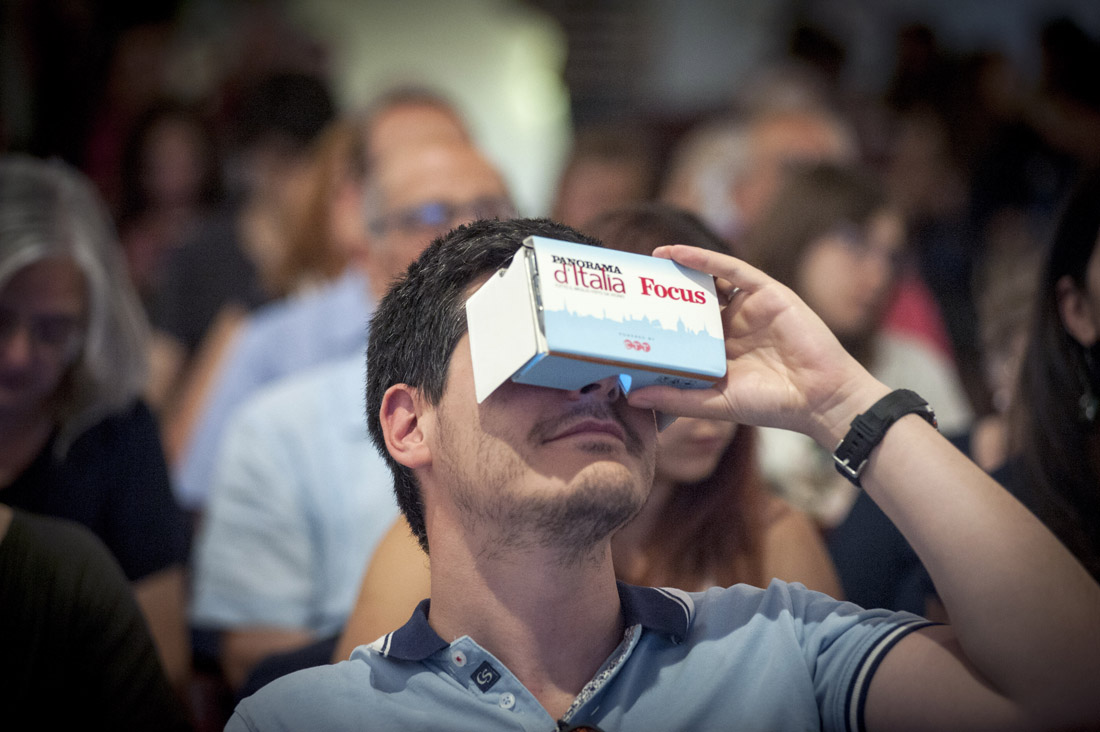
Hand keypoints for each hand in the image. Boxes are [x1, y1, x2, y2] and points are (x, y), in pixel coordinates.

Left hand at [627, 245, 889, 446]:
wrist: (819, 399)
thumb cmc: (771, 405)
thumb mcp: (715, 403)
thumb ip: (675, 399)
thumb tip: (631, 398)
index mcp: (719, 351)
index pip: (682, 329)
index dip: (657, 320)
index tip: (624, 315)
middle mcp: (732, 326)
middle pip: (691, 302)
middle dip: (662, 292)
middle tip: (628, 284)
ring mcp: (749, 307)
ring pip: (707, 282)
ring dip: (678, 270)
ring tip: (646, 263)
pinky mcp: (766, 292)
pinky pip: (730, 269)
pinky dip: (702, 259)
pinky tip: (675, 253)